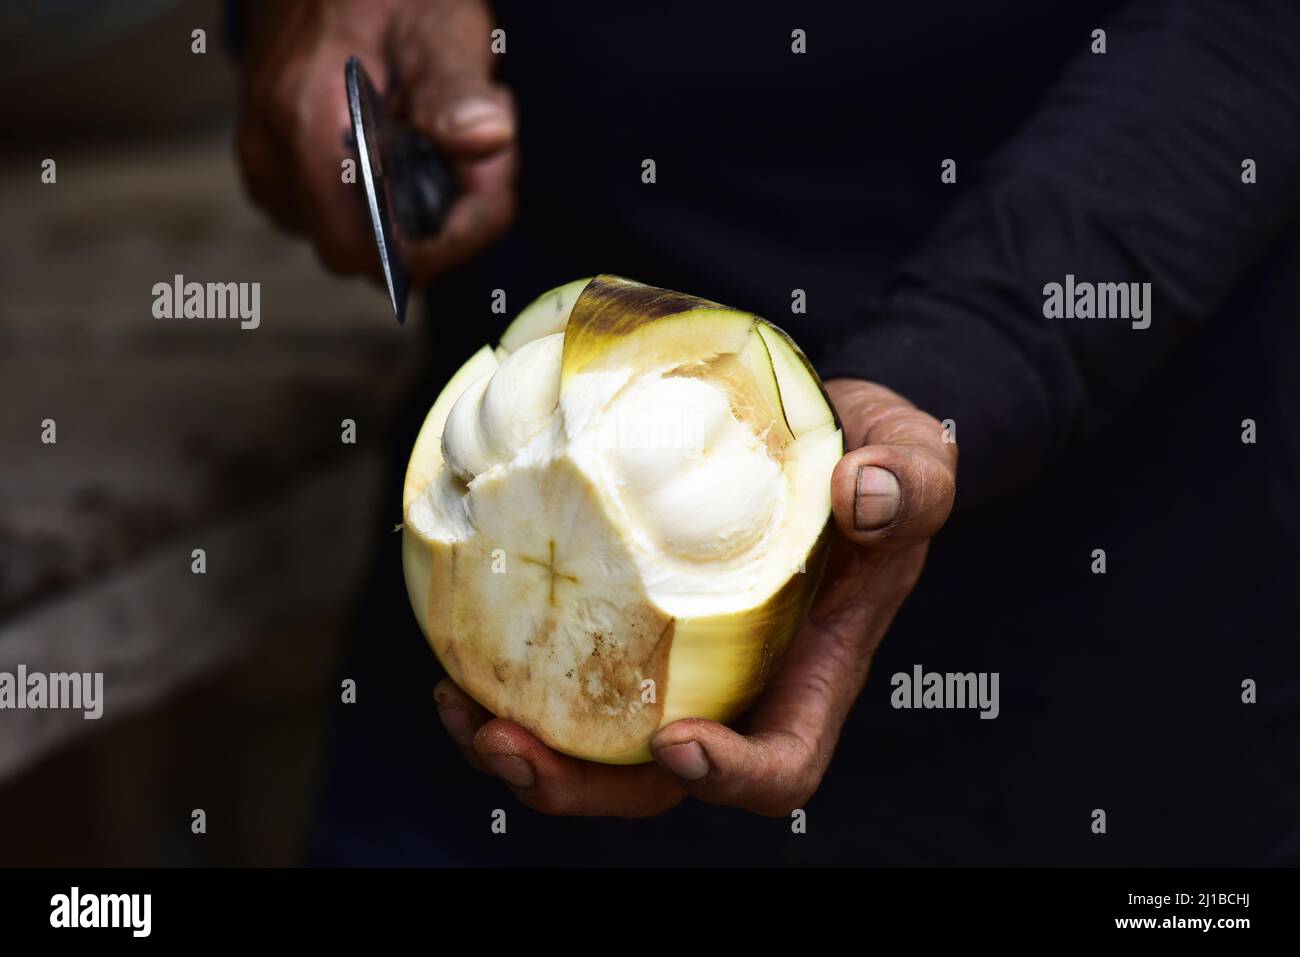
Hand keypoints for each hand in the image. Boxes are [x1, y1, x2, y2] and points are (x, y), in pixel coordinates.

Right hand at [235, 0, 515, 284]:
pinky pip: (351, 222)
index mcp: (306, 128)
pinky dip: (396, 196)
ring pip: (370, 246)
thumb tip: (487, 139)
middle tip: (484, 149)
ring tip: (446, 130)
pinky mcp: (278, 179)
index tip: (490, 179)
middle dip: (447, 218)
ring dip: (427, 205)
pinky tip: (413, 140)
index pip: (380, 254)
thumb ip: (455, 88)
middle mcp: (276, 167)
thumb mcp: (434, 25)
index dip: (448, 239)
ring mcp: (271, 178)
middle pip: (380, 260)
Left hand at [434, 378, 956, 815]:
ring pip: (598, 745)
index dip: (732, 776)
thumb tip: (862, 495)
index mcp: (813, 670)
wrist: (830, 436)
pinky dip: (509, 677)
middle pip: (659, 785)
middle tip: (505, 745)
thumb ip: (908, 482)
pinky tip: (458, 648)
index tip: (676, 745)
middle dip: (580, 788)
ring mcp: (682, 660)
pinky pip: (569, 674)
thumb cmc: (876, 457)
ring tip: (456, 706)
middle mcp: (740, 685)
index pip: (782, 761)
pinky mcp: (634, 620)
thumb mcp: (914, 459)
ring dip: (523, 748)